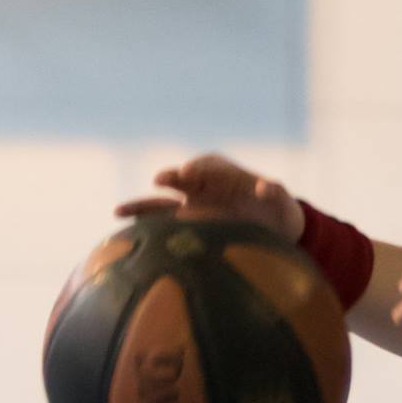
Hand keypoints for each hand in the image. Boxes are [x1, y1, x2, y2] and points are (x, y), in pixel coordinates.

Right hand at [113, 153, 304, 239]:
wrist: (274, 234)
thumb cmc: (280, 213)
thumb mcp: (283, 203)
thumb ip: (275, 192)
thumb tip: (264, 187)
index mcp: (227, 174)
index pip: (210, 165)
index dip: (201, 167)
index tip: (192, 171)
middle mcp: (205, 187)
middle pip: (182, 179)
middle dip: (172, 177)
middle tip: (161, 180)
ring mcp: (192, 207)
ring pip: (162, 204)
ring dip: (141, 205)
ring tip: (119, 210)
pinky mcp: (186, 227)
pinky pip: (161, 226)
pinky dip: (143, 228)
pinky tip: (124, 237)